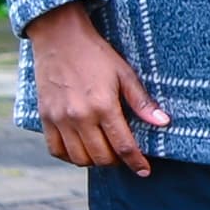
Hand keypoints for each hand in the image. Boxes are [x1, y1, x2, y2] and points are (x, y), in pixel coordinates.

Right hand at [30, 1, 165, 174]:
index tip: (144, 171)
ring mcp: (59, 119)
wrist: (59, 38)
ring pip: (78, 158)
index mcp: (103, 106)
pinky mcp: (45, 117)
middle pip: (101, 157)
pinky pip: (55, 150)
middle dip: (116, 161)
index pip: (123, 146)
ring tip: (105, 151)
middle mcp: (79, 117)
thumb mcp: (124, 74)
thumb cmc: (96, 54)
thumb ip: (142, 102)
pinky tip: (82, 149)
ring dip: (94, 160)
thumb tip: (164, 122)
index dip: (136, 162)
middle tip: (124, 154)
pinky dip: (70, 156)